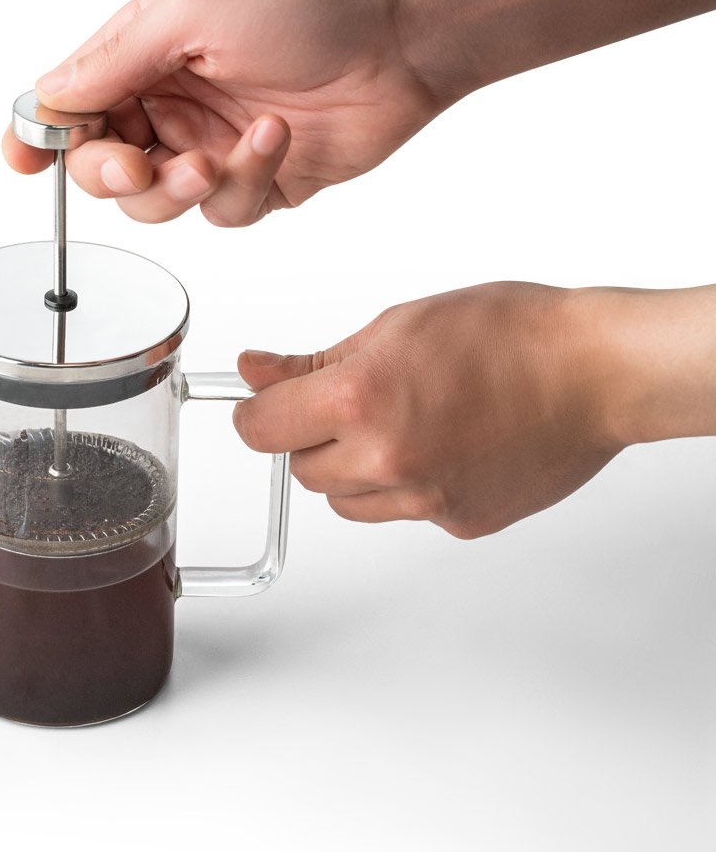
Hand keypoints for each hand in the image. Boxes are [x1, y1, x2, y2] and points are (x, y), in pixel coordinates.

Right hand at [3, 0, 715, 227]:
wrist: (400, 42)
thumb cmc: (307, 4)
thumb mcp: (190, 12)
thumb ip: (112, 62)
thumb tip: (48, 98)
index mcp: (144, 56)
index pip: (72, 108)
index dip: (40, 137)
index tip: (21, 161)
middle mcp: (172, 104)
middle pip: (106, 170)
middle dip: (116, 177)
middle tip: (141, 167)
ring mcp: (213, 147)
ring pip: (160, 204)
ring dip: (182, 188)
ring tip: (217, 156)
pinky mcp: (256, 182)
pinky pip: (225, 212)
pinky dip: (246, 183)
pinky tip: (274, 140)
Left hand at [232, 282, 715, 537]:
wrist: (595, 371)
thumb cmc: (510, 334)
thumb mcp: (395, 326)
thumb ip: (313, 363)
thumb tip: (255, 372)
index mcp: (359, 399)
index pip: (261, 431)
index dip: (258, 415)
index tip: (265, 407)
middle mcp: (385, 458)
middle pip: (301, 470)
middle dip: (311, 439)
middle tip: (354, 405)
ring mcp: (423, 500)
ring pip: (345, 501)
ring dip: (353, 470)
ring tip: (404, 425)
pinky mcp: (457, 524)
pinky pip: (399, 513)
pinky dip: (404, 487)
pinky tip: (442, 447)